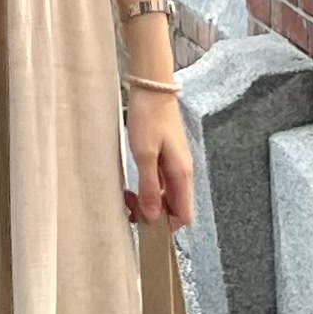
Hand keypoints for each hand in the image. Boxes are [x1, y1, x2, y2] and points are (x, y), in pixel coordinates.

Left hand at [124, 84, 194, 228]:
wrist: (152, 89)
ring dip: (147, 201)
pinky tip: (132, 184)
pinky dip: (147, 187)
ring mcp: (175, 165)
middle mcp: (182, 173)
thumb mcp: (144, 155)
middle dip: (153, 213)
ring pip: (165, 196)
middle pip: (174, 207)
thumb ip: (150, 187)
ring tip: (128, 196)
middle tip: (130, 207)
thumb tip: (153, 216)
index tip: (144, 223)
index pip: (184, 215)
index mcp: (182, 175)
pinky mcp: (166, 158)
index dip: (166, 225)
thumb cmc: (149, 118)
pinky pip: (160, 182)